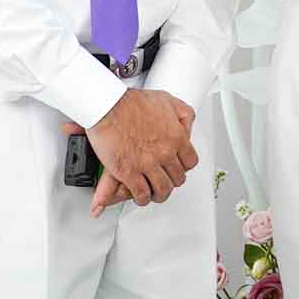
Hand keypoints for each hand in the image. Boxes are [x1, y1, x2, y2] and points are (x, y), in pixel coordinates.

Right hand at [73, 89, 196, 216]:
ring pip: (162, 189)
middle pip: (177, 178)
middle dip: (171, 181)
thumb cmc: (132, 102)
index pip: (190, 162)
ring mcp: (147, 164)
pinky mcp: (129, 172)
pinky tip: (140, 196)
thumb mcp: (167, 101)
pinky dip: (142, 198)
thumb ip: (181, 115)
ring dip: (158, 193)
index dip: (183, 167)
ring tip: (154, 192)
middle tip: (165, 180)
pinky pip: (141, 193)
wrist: (108, 106)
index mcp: (176, 137)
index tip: (177, 167)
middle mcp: (165, 152)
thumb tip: (186, 127)